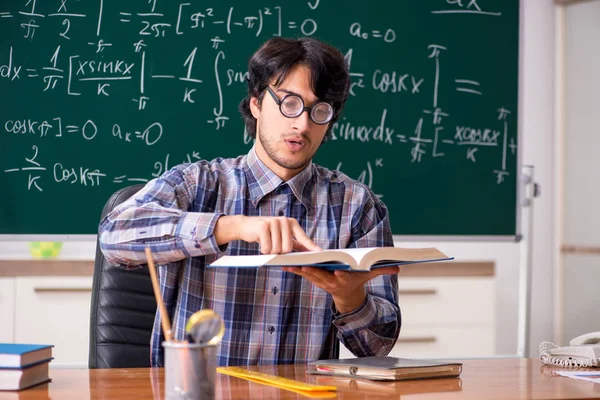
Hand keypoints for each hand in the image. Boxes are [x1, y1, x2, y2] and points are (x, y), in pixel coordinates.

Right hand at [215, 215, 320, 253]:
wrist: (246, 225)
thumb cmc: (266, 233)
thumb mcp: (282, 236)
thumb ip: (295, 243)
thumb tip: (310, 252)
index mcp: (292, 223)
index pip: (303, 238)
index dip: (311, 247)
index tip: (320, 253)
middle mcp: (284, 221)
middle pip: (288, 248)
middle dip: (279, 252)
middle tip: (272, 245)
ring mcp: (274, 222)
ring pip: (277, 249)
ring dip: (270, 251)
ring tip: (266, 243)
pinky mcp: (263, 226)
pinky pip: (267, 247)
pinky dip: (263, 250)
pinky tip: (260, 242)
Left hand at [282, 265, 399, 313]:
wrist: (346, 296)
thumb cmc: (357, 280)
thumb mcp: (370, 276)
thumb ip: (382, 270)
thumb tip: (399, 268)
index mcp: (345, 279)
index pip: (343, 277)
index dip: (340, 274)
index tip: (338, 271)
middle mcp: (332, 282)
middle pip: (322, 276)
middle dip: (313, 271)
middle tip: (304, 265)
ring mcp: (321, 281)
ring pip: (309, 275)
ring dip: (299, 269)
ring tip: (288, 262)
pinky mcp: (313, 278)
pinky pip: (303, 273)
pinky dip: (294, 269)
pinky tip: (284, 263)